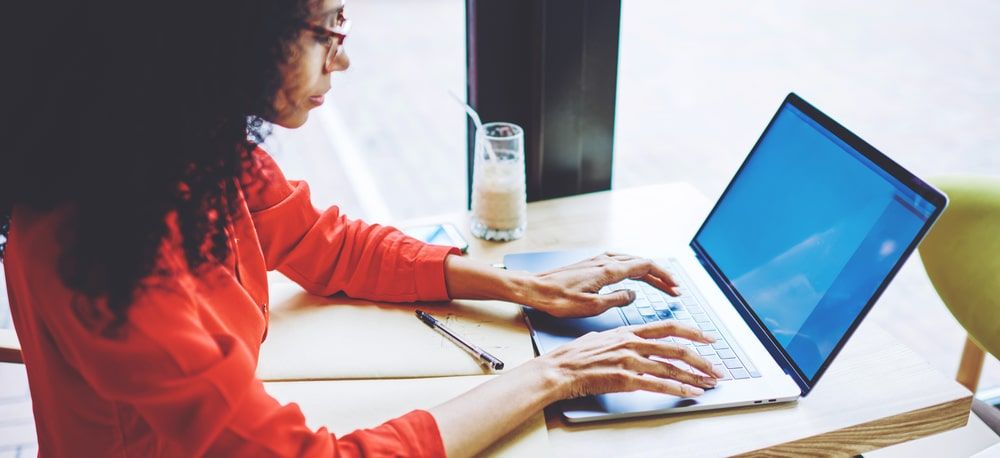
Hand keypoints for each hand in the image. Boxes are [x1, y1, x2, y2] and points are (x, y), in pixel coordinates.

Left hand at [525, 252, 679, 317]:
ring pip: (631, 262)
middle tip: (675, 290)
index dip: (664, 277)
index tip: (676, 287)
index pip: (646, 266)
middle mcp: (605, 261)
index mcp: (609, 270)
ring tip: (661, 285)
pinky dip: (634, 270)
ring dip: (648, 273)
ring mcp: (598, 261)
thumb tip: (634, 294)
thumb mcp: (593, 307)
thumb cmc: (559, 300)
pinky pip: (621, 263)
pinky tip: (635, 276)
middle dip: (661, 276)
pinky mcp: (591, 265)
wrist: (535, 290)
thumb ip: (617, 299)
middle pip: (642, 263)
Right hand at [537, 320, 723, 399]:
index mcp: (628, 332)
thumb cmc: (574, 356)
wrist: (558, 369)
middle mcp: (633, 344)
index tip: (708, 338)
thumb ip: (619, 339)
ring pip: (672, 367)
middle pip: (676, 348)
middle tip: (717, 367)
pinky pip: (659, 384)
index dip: (692, 332)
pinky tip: (691, 392)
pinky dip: (679, 389)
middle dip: (701, 359)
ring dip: (695, 376)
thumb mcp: (600, 338)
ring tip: (710, 383)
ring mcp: (630, 361)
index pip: (668, 328)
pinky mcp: (626, 379)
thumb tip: (629, 339)